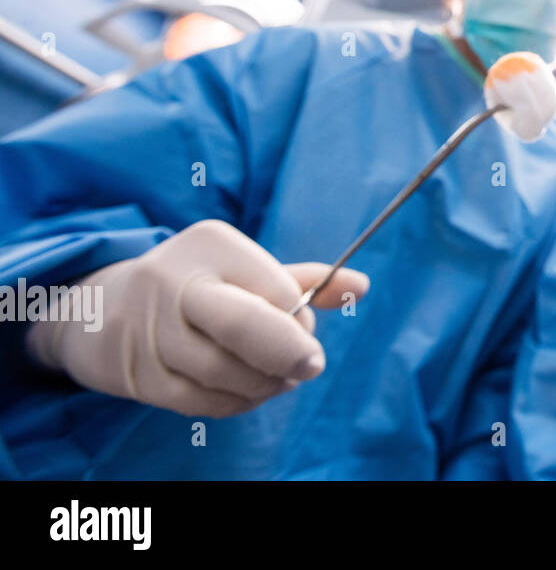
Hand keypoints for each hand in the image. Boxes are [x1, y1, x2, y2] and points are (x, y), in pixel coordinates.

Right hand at [26, 219, 367, 417]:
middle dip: (290, 354)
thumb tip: (361, 286)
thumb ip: (302, 280)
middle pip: (245, 326)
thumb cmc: (198, 285)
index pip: (277, 290)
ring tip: (280, 378)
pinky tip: (251, 391)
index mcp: (211, 245)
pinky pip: (203, 401)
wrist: (102, 309)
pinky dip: (239, 402)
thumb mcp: (245, 269)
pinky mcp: (141, 374)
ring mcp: (152, 331)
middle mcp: (176, 282)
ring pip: (228, 373)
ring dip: (267, 383)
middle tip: (311, 367)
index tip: (307, 331)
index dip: (302, 321)